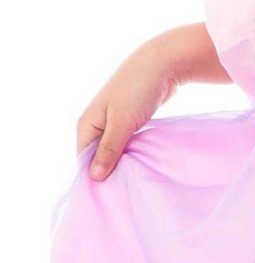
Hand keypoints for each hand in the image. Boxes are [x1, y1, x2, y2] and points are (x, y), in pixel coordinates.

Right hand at [77, 35, 178, 180]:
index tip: (106, 198)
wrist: (162, 63)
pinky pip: (127, 143)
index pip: (83, 161)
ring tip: (132, 183)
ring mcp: (113, 122)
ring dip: (122, 163)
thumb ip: (109, 149)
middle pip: (97, 157)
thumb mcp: (122, 122)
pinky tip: (141, 165)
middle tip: (122, 194)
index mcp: (87, 125)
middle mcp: (96, 125)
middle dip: (109, 173)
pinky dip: (132, 153)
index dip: (94, 179)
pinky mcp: (130, 120)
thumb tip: (94, 178)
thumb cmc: (138, 90)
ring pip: (114, 151)